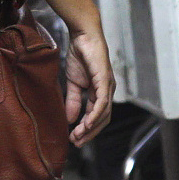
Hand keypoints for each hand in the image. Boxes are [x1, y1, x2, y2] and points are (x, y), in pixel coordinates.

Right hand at [66, 26, 114, 146]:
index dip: (87, 129)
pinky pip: (102, 103)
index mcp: (100, 92)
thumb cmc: (80, 56)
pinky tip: (87, 123)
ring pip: (103, 114)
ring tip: (78, 136)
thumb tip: (70, 119)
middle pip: (102, 120)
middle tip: (76, 142)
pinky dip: (95, 115)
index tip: (74, 138)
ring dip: (91, 127)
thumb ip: (73, 100)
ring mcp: (108, 88)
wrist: (83, 37)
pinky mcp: (105, 82)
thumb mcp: (73, 82)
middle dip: (90, 133)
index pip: (96, 116)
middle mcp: (107, 92)